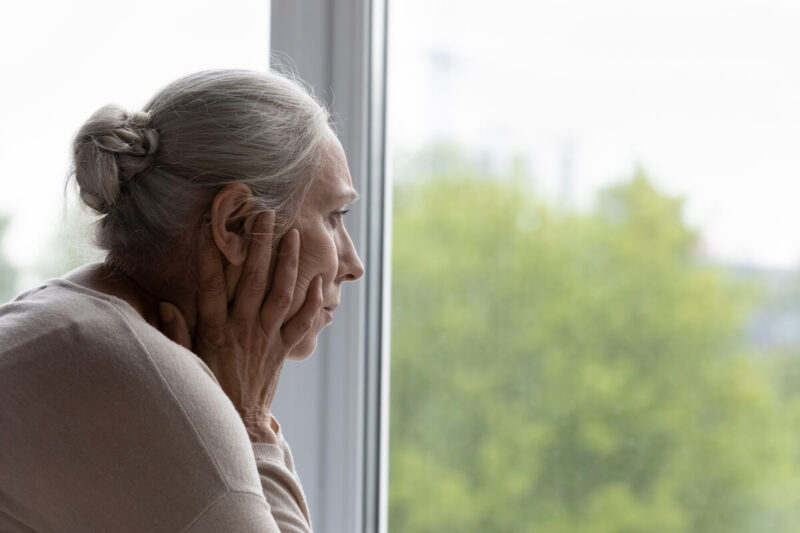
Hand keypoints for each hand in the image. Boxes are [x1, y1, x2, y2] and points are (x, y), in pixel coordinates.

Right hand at [159, 211, 322, 442]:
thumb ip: (175, 333)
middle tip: (264, 214)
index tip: (211, 227)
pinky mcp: (283, 349)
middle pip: (252, 280)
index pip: (212, 285)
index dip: (211, 255)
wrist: (237, 423)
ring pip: (280, 294)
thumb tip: (167, 304)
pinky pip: (301, 324)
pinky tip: (319, 282)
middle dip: (258, 245)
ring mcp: (266, 338)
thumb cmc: (208, 389)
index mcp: (214, 330)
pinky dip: (313, 303)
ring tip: (292, 234)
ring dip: (287, 263)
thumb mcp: (185, 363)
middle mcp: (242, 329)